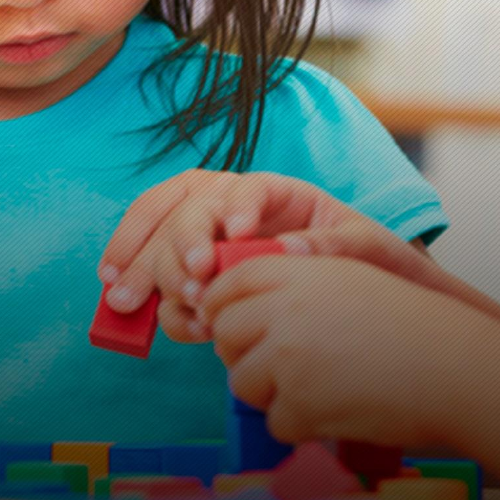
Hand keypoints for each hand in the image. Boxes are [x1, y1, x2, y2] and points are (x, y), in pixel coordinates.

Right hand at [98, 170, 353, 342]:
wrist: (352, 287)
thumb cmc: (361, 258)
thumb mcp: (365, 247)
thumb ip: (333, 245)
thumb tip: (290, 246)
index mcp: (275, 193)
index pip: (248, 190)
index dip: (238, 207)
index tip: (238, 235)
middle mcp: (228, 207)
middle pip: (191, 211)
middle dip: (182, 245)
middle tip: (192, 283)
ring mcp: (204, 236)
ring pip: (161, 237)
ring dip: (144, 268)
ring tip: (133, 301)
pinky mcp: (190, 269)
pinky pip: (156, 270)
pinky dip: (140, 287)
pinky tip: (133, 310)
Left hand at [200, 254, 480, 446]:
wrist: (456, 367)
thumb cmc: (410, 324)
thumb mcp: (345, 277)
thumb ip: (290, 283)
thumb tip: (233, 309)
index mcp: (291, 271)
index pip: (226, 285)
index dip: (222, 307)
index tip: (233, 325)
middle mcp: (281, 309)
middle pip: (224, 334)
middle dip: (243, 353)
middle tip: (278, 365)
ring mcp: (286, 358)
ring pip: (241, 382)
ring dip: (270, 392)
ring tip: (315, 389)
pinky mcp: (298, 404)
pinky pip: (274, 421)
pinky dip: (301, 424)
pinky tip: (335, 411)